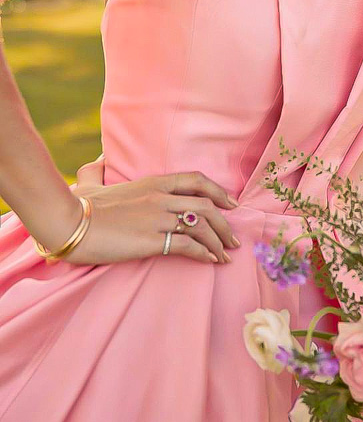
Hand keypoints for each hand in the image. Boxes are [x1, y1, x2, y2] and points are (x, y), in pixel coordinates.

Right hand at [47, 152, 241, 266]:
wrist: (70, 223)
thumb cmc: (79, 204)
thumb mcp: (91, 180)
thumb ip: (98, 169)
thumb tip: (98, 160)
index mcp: (153, 182)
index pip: (196, 180)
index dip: (218, 191)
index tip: (231, 204)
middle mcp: (162, 197)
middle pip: (207, 205)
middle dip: (225, 223)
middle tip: (233, 239)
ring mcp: (159, 217)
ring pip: (202, 226)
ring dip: (219, 242)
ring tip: (225, 256)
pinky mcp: (153, 240)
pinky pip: (189, 246)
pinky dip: (204, 254)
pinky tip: (210, 262)